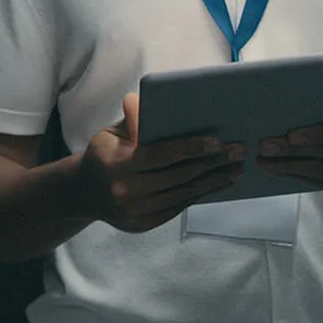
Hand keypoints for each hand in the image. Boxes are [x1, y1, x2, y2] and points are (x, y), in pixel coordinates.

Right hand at [79, 93, 246, 233]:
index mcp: (116, 164)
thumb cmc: (104, 155)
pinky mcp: (145, 223)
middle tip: (237, 151)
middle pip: (177, 176)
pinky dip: (202, 193)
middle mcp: (125, 191)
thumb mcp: (109, 134)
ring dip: (214, 180)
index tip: (216, 141)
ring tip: (236, 167)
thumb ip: (130, 119)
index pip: (159, 155)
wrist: (84, 194)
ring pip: (183, 193)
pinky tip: (219, 182)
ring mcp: (136, 211)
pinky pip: (180, 206)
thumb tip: (142, 99)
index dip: (189, 148)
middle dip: (211, 163)